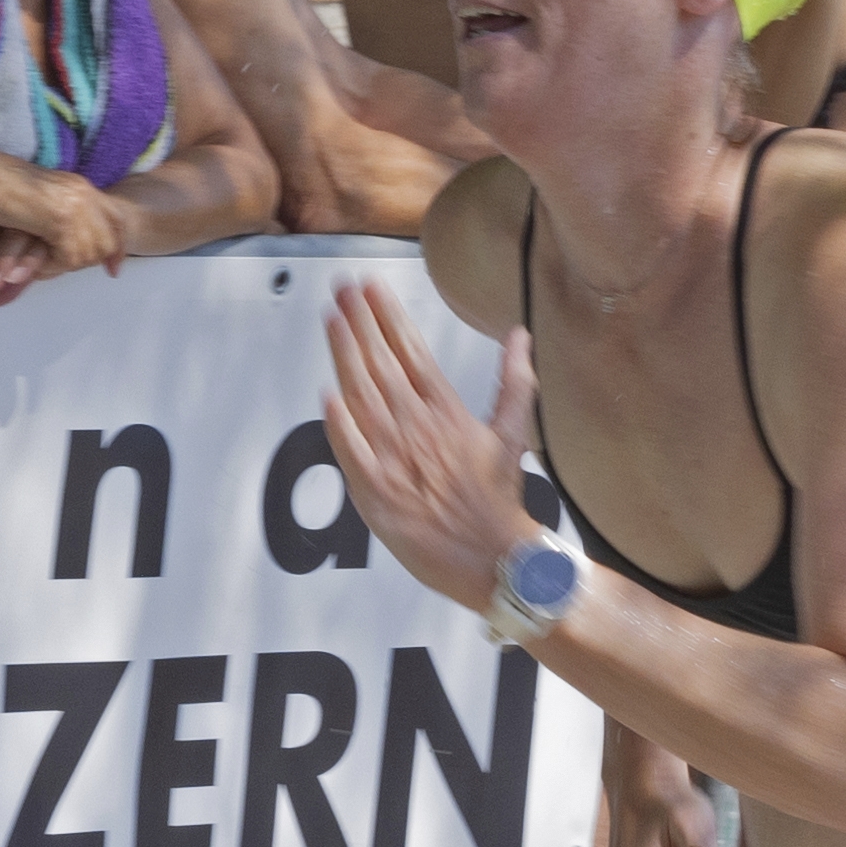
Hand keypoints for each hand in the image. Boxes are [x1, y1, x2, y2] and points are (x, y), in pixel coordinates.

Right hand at [0, 164, 139, 310]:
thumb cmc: (6, 189)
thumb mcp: (47, 198)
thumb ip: (68, 215)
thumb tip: (83, 242)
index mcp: (84, 187)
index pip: (118, 221)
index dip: (118, 248)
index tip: (113, 270)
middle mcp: (86, 195)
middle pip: (107, 243)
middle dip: (88, 261)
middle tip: (61, 264)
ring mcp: (76, 208)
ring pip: (87, 254)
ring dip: (65, 265)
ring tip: (44, 262)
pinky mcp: (60, 222)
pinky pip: (68, 257)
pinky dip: (52, 266)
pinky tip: (36, 263)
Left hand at [323, 277, 541, 611]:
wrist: (492, 557)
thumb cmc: (499, 498)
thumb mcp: (514, 434)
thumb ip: (514, 381)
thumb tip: (519, 335)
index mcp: (449, 413)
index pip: (411, 352)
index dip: (388, 317)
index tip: (370, 289)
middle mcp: (418, 429)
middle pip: (381, 365)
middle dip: (360, 323)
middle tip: (342, 289)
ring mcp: (394, 459)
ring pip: (361, 396)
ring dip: (344, 356)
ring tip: (331, 321)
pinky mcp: (375, 490)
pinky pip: (350, 449)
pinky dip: (338, 421)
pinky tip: (326, 391)